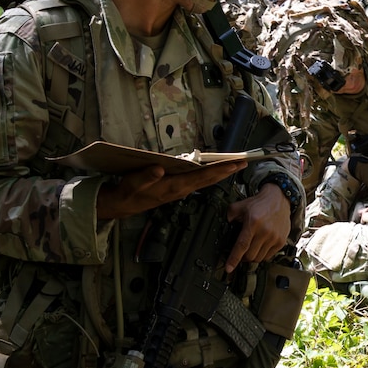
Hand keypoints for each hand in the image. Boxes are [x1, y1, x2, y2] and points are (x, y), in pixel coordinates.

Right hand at [96, 160, 245, 220]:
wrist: (123, 204)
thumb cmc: (129, 192)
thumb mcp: (134, 183)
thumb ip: (147, 176)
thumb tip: (159, 169)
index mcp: (175, 186)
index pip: (202, 177)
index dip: (220, 170)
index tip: (235, 164)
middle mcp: (181, 189)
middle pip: (209, 179)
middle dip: (227, 171)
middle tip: (244, 163)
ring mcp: (180, 189)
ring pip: (205, 180)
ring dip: (220, 173)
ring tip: (234, 165)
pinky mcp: (177, 188)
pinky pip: (198, 181)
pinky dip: (209, 175)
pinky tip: (214, 171)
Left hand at [225, 184, 291, 272]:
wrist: (279, 198)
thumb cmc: (260, 203)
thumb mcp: (240, 206)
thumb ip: (229, 216)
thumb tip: (224, 225)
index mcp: (253, 223)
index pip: (241, 246)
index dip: (233, 259)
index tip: (229, 268)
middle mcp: (265, 231)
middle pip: (250, 255)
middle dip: (243, 257)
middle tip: (241, 252)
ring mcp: (274, 238)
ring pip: (259, 258)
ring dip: (253, 256)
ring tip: (251, 248)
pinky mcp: (281, 241)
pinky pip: (269, 256)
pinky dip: (262, 255)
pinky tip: (260, 247)